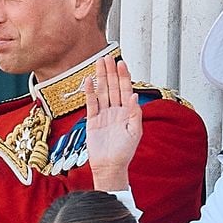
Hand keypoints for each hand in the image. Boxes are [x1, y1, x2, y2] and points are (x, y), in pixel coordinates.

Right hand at [86, 56, 142, 189]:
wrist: (109, 166)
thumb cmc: (124, 152)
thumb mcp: (134, 132)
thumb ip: (134, 114)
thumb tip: (134, 95)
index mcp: (127, 112)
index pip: (125, 90)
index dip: (124, 76)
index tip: (121, 63)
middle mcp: (116, 110)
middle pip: (113, 87)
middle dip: (111, 72)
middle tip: (108, 57)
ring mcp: (103, 114)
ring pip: (102, 91)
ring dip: (100, 77)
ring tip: (98, 62)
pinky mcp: (92, 120)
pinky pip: (91, 103)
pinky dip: (89, 92)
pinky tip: (88, 80)